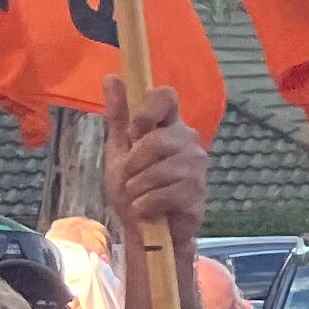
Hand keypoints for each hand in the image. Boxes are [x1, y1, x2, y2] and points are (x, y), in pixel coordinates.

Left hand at [102, 79, 207, 243]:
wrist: (145, 231)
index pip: (166, 96)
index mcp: (169, 125)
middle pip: (158, 139)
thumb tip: (111, 77)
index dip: (147, 110)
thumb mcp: (120, 149)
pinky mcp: (198, 194)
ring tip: (137, 197)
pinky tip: (147, 210)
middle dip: (133, 164)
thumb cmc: (135, 187)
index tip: (133, 133)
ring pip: (160, 170)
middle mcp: (188, 141)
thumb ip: (118, 115)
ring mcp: (196, 167)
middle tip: (128, 179)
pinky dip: (147, 205)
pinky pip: (165, 194)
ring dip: (137, 188)